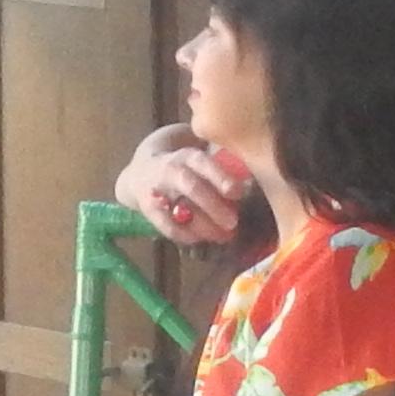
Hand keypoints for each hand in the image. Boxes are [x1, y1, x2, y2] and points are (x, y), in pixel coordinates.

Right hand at [121, 128, 249, 243]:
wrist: (141, 173)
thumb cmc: (185, 166)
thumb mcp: (200, 159)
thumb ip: (224, 168)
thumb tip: (253, 185)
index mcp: (188, 155)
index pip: (203, 162)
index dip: (220, 177)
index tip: (238, 192)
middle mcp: (170, 170)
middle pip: (191, 186)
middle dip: (213, 205)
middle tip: (233, 222)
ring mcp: (157, 191)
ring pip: (179, 208)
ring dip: (202, 225)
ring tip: (222, 237)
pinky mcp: (148, 210)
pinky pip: (165, 226)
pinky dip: (184, 235)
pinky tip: (200, 240)